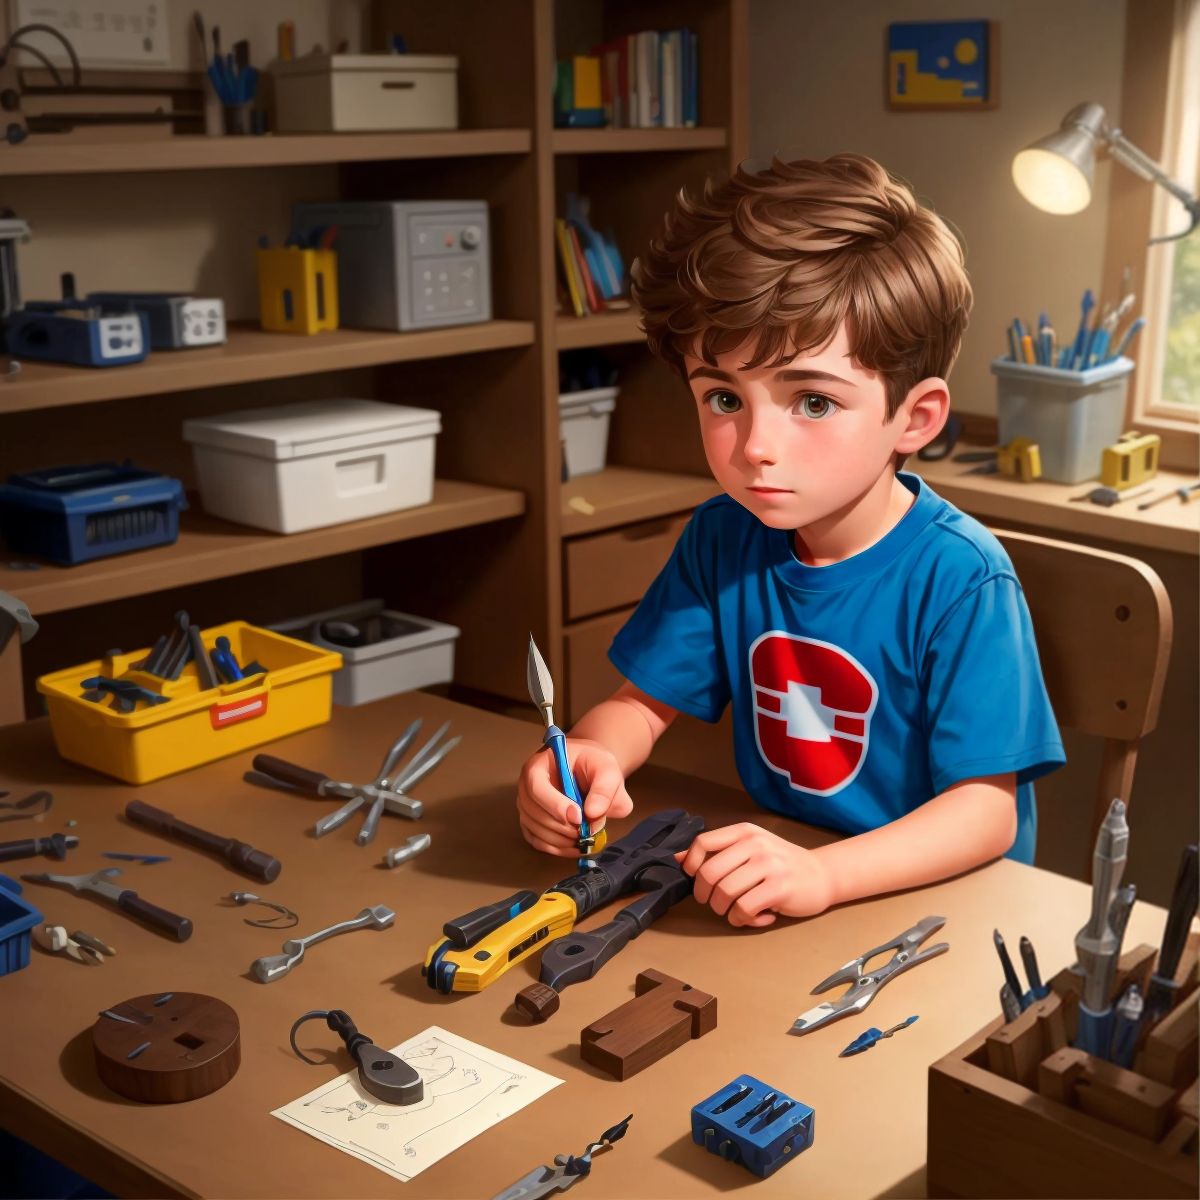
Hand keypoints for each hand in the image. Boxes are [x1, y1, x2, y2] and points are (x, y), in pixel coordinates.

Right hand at [516, 737, 633, 856]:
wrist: (589, 771)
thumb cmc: (594, 766)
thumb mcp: (606, 770)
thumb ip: (604, 789)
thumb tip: (592, 813)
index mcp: (539, 765)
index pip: (537, 787)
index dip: (555, 805)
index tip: (578, 817)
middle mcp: (526, 786)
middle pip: (534, 812)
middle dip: (561, 827)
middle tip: (585, 832)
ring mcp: (526, 806)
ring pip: (534, 829)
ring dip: (559, 840)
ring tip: (583, 839)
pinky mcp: (532, 822)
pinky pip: (536, 840)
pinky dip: (555, 848)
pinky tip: (574, 847)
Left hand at [675, 823, 834, 926]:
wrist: (822, 875)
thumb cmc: (781, 864)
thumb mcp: (749, 850)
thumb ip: (718, 852)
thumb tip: (678, 859)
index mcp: (744, 832)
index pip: (702, 843)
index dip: (691, 864)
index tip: (694, 879)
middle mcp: (755, 844)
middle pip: (709, 872)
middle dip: (705, 895)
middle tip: (715, 903)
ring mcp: (768, 865)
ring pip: (724, 893)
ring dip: (725, 910)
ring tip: (738, 911)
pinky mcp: (779, 887)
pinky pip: (744, 909)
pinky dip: (743, 920)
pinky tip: (755, 917)